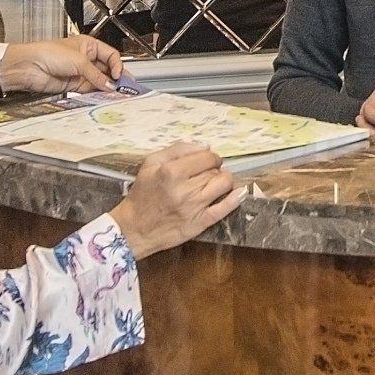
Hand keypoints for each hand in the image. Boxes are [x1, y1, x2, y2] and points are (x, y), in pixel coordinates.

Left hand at [0, 35, 122, 96]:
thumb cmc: (47, 53)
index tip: (119, 75)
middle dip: (115, 77)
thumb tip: (109, 84)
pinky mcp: (74, 84)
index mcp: (88, 45)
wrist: (29, 66)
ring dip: (107, 86)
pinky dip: (98, 93)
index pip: (110, 54)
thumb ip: (96, 74)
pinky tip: (104, 95)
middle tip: (124, 86)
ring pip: (100, 80)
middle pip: (107, 68)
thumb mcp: (78, 61)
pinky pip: (91, 89)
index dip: (117, 64)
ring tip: (116, 92)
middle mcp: (85, 58)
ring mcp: (79, 72)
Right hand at [111, 144, 241, 258]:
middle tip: (207, 174)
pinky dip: (235, 199)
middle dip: (215, 169)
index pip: (206, 157)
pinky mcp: (200, 222)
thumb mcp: (150, 164)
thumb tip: (204, 146)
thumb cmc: (142, 194)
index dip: (210, 157)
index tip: (208, 160)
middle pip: (215, 170)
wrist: (134, 228)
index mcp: (172, 171)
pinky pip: (225, 208)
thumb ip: (177, 150)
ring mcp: (194, 207)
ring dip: (224, 181)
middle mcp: (185, 189)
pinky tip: (239, 192)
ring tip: (216, 182)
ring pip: (223, 185)